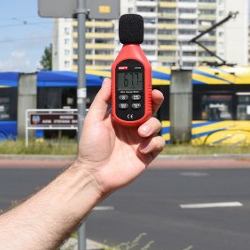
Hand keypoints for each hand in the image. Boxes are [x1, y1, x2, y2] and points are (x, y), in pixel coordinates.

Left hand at [75, 78, 164, 195]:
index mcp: (120, 116)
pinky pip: (159, 142)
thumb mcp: (93, 120)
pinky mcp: (147, 153)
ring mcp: (140, 139)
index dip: (140, 86)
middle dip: (154, 98)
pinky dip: (153, 143)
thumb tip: (107, 80)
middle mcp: (132, 126)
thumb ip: (102, 100)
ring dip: (151, 125)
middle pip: (150, 107)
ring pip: (156, 123)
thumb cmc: (90, 149)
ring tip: (140, 133)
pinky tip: (140, 149)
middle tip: (154, 95)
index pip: (133, 97)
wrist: (94, 174)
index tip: (144, 75)